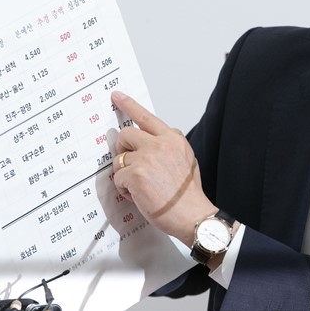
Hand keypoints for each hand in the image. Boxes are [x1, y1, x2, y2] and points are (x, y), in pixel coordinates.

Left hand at [110, 90, 216, 246]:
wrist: (193, 214)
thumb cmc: (188, 194)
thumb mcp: (188, 160)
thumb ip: (169, 146)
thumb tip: (150, 144)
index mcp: (173, 139)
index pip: (146, 117)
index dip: (129, 105)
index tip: (116, 96)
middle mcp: (160, 143)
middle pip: (125, 134)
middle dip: (123, 150)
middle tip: (130, 165)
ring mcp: (147, 158)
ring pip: (119, 158)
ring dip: (124, 174)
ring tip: (139, 187)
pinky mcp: (136, 174)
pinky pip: (118, 177)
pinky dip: (124, 189)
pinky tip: (138, 195)